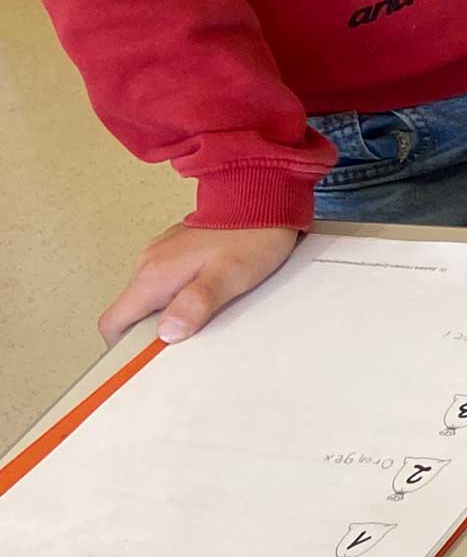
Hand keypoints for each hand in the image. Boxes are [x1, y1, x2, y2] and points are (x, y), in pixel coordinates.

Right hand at [99, 224, 299, 345]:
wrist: (264, 197)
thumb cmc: (252, 237)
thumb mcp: (229, 276)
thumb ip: (196, 304)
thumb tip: (167, 332)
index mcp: (153, 274)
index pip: (113, 322)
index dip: (122, 347)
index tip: (148, 358)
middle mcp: (148, 263)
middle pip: (132, 313)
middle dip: (154, 332)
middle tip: (190, 338)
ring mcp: (161, 255)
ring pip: (151, 298)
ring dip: (171, 312)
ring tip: (206, 313)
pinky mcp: (176, 250)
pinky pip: (166, 282)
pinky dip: (180, 295)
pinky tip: (210, 293)